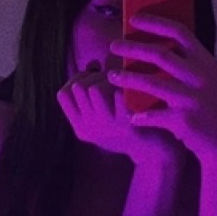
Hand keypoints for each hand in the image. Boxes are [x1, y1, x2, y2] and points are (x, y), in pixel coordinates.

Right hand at [56, 63, 182, 165]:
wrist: (153, 152)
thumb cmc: (126, 125)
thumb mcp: (102, 115)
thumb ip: (92, 90)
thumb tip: (92, 63)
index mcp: (80, 127)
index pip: (63, 94)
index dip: (76, 79)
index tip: (92, 78)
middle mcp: (90, 129)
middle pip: (78, 87)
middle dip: (93, 76)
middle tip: (107, 78)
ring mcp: (107, 128)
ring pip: (95, 88)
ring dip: (107, 80)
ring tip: (118, 82)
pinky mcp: (127, 125)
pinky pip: (118, 94)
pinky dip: (123, 87)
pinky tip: (129, 90)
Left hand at [108, 14, 216, 169]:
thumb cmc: (213, 105)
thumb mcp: (208, 78)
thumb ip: (187, 64)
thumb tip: (150, 49)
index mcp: (205, 61)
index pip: (179, 32)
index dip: (155, 22)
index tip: (133, 19)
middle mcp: (200, 77)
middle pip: (160, 55)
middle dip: (133, 48)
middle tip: (112, 45)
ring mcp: (193, 99)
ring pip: (153, 84)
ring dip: (128, 79)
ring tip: (111, 76)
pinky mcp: (185, 121)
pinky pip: (155, 115)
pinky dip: (141, 117)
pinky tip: (132, 116)